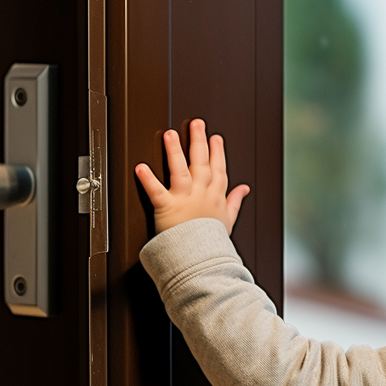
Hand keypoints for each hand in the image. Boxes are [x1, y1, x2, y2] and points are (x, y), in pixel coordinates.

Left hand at [135, 118, 250, 234]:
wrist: (201, 261)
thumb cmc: (212, 244)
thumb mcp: (229, 220)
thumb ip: (235, 201)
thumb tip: (244, 189)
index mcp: (215, 196)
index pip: (218, 169)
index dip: (217, 152)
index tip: (216, 137)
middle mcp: (201, 194)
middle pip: (201, 162)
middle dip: (199, 141)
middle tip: (196, 123)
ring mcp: (185, 199)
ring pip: (180, 169)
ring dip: (175, 150)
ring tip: (169, 135)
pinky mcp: (167, 208)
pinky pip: (156, 191)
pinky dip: (148, 179)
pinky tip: (141, 167)